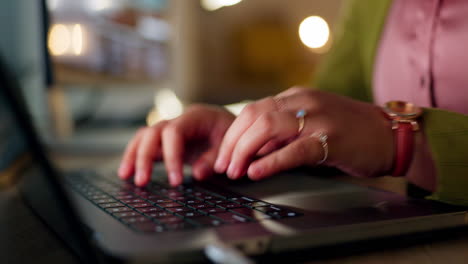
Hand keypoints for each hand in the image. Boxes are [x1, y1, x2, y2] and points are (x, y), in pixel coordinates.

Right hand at [118, 105, 234, 186]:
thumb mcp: (232, 146)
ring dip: (134, 156)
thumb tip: (196, 174)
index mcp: (196, 116)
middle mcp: (180, 120)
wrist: (237, 127)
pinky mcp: (167, 140)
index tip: (175, 181)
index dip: (171, 156)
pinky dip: (136, 157)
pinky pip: (147, 145)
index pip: (174, 132)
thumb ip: (214, 159)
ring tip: (125, 176)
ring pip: (145, 136)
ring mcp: (171, 129)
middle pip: (153, 133)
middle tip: (142, 182)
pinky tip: (128, 173)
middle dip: (144, 157)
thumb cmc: (234, 135)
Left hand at [214, 87, 393, 179]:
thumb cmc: (348, 133)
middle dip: (232, 143)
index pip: (252, 109)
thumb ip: (281, 135)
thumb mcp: (309, 126)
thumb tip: (250, 152)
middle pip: (253, 116)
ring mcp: (318, 117)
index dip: (232, 133)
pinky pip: (294, 149)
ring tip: (235, 171)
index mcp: (295, 97)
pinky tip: (256, 172)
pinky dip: (271, 161)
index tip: (223, 154)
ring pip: (267, 127)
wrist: (389, 135)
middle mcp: (303, 101)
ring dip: (244, 150)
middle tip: (223, 165)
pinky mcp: (331, 138)